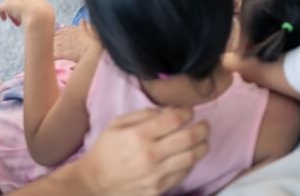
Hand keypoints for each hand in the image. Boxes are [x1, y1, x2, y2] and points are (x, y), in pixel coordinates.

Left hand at [0, 0, 54, 28]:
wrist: (39, 15)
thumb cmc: (45, 15)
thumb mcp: (46, 11)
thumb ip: (41, 10)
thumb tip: (44, 15)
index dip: (25, 6)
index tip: (28, 14)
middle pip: (16, 0)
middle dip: (18, 10)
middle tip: (22, 20)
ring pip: (9, 5)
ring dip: (13, 14)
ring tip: (19, 23)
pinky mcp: (7, 4)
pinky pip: (1, 8)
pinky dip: (2, 14)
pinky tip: (4, 19)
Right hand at [77, 109, 208, 195]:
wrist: (95, 182)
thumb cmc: (106, 149)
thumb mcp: (118, 123)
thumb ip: (144, 114)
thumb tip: (169, 111)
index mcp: (139, 135)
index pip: (174, 120)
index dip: (187, 112)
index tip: (189, 111)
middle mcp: (151, 155)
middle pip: (189, 138)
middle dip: (202, 128)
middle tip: (205, 124)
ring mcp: (156, 175)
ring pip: (191, 158)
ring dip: (202, 146)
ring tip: (203, 140)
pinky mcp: (159, 189)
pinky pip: (184, 174)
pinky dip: (191, 163)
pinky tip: (189, 156)